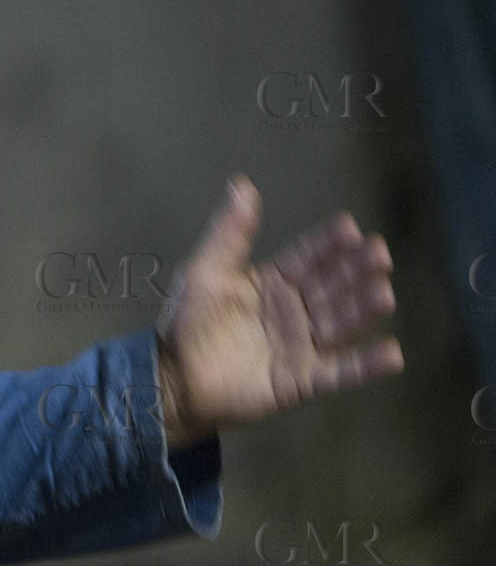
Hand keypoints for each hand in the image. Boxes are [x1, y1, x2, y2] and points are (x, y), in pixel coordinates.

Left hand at [155, 175, 402, 446]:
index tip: (350, 226)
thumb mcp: (206, 272)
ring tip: (384, 293)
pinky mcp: (302, 381)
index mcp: (272, 284)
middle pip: (331, 288)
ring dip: (363, 310)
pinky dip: (366, 365)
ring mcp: (300, 347)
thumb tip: (242, 184)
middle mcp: (293, 312)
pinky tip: (393, 353)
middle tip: (380, 253)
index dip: (328, 244)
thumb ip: (229, 233)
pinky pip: (339, 372)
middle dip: (355, 271)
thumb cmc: (186, 322)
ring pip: (339, 325)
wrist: (173, 377)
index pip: (307, 259)